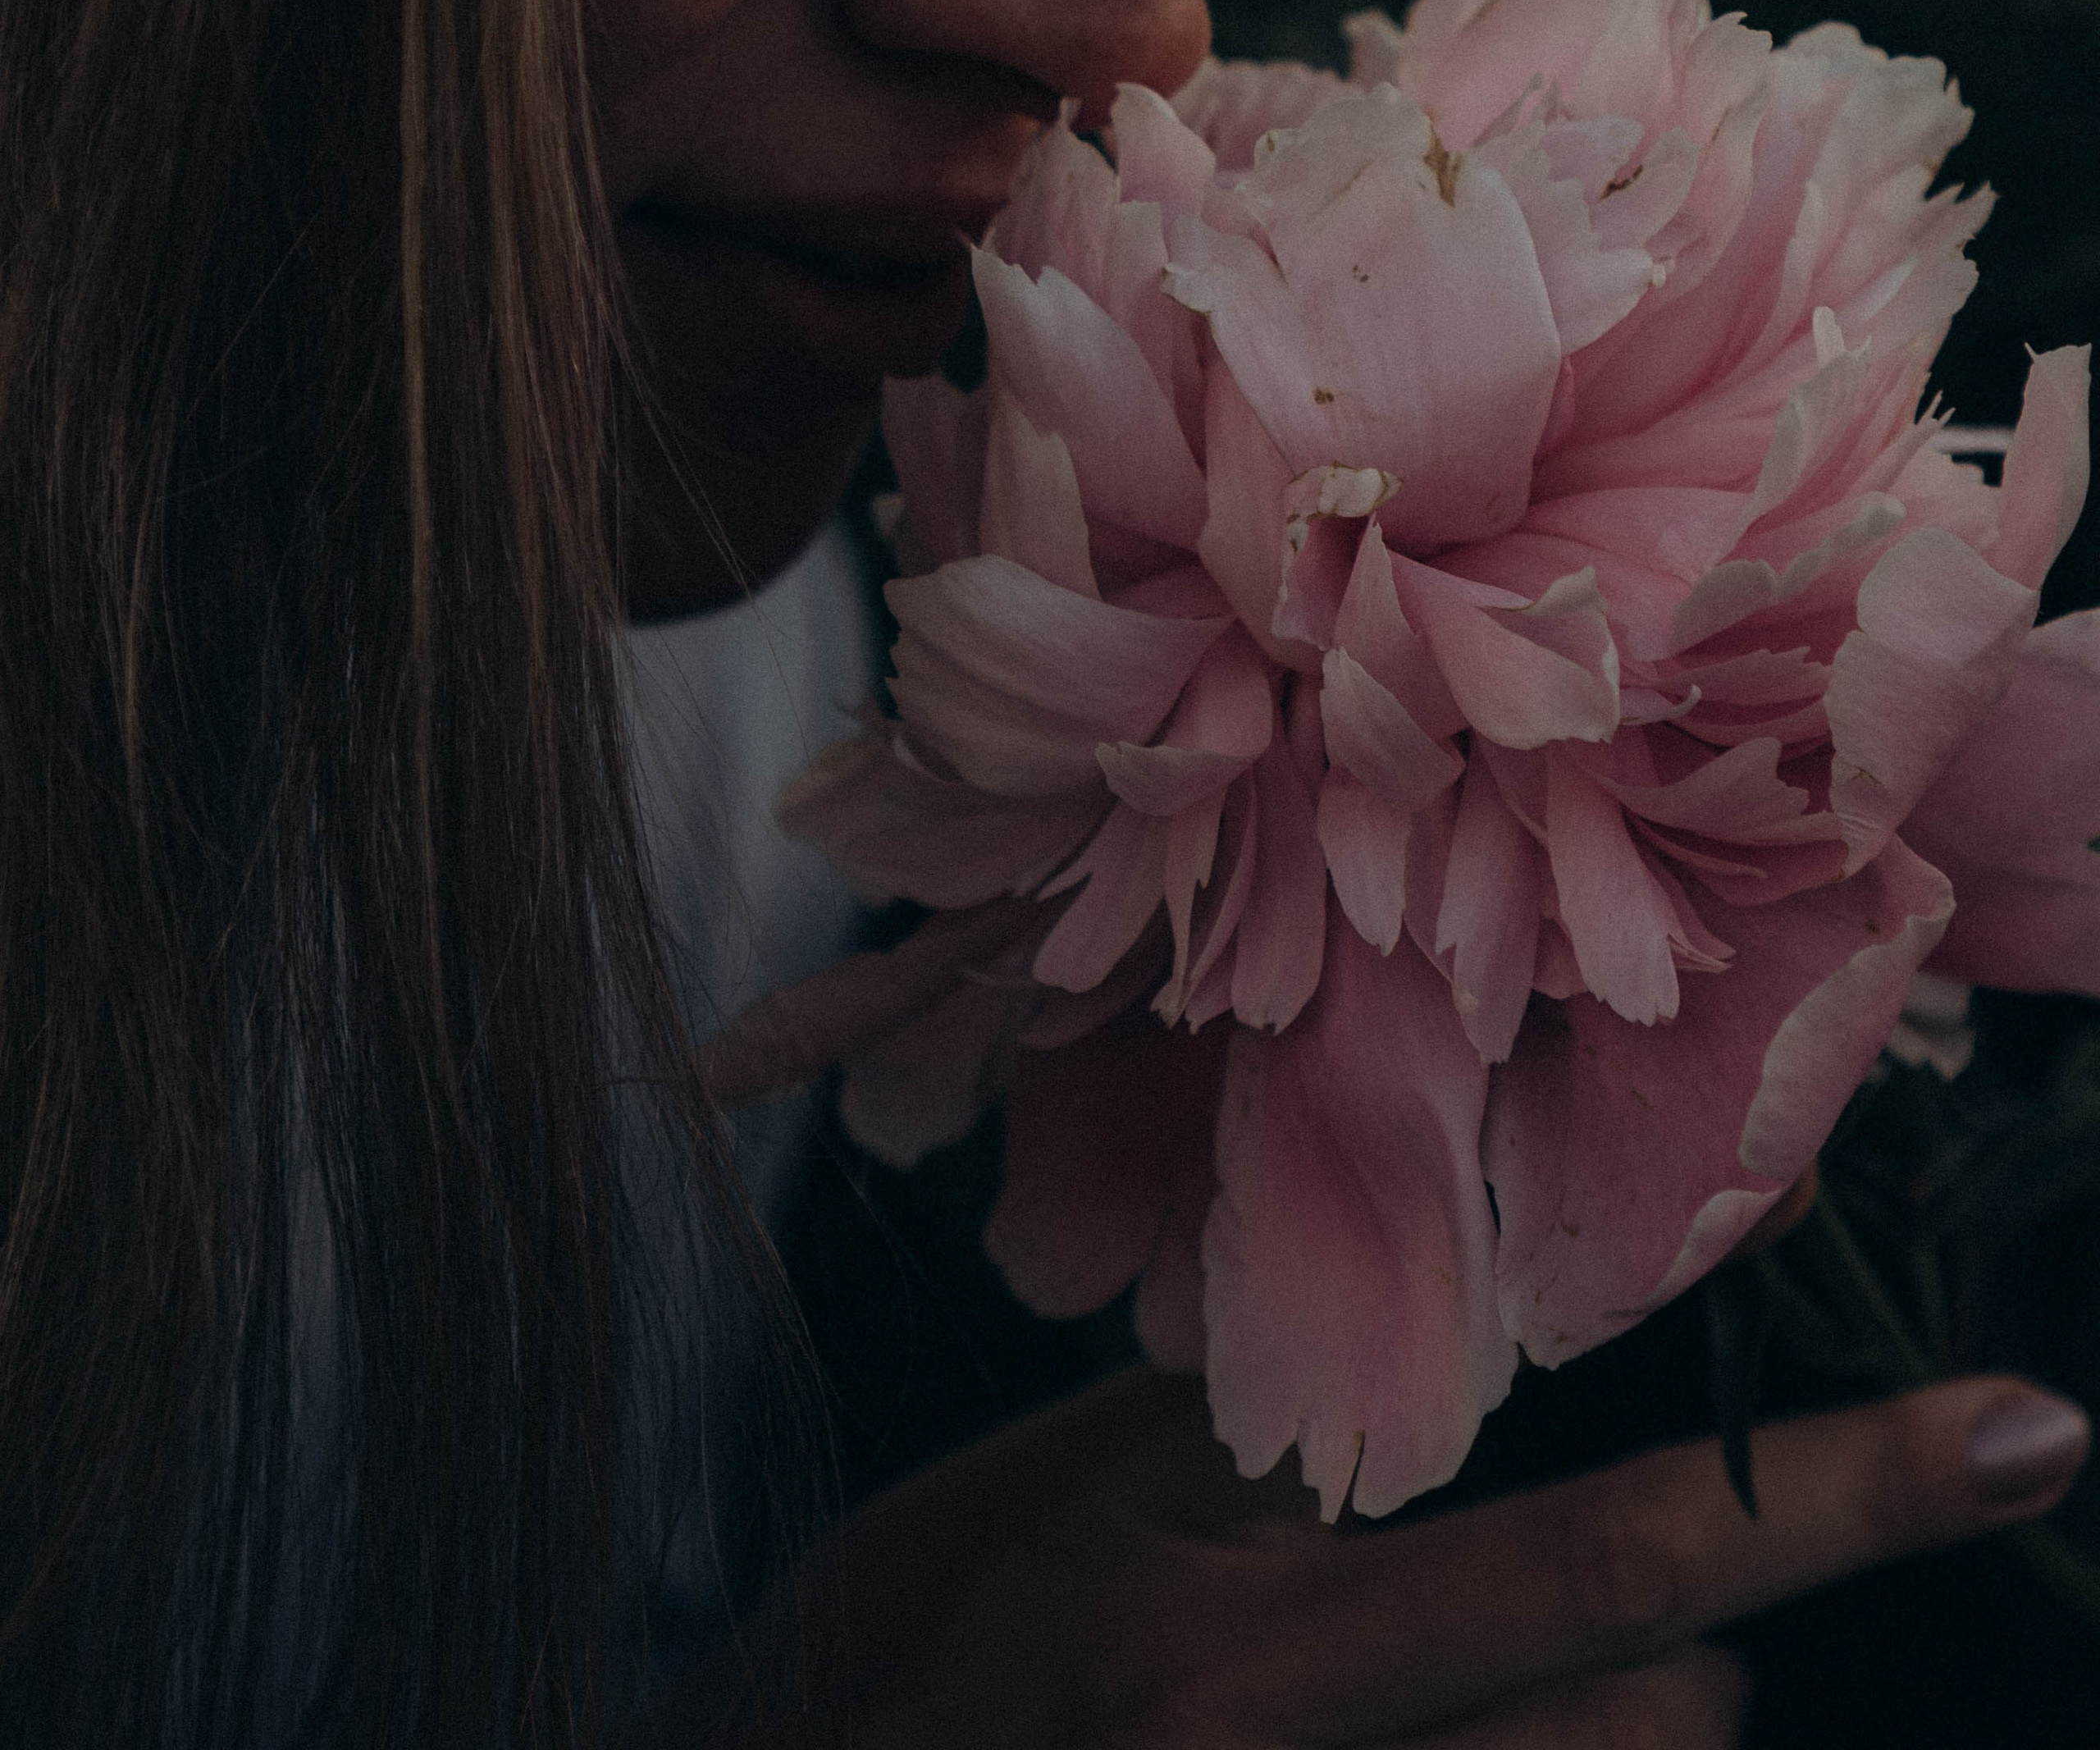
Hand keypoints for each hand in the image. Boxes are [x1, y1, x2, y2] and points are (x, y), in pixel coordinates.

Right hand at [650, 1362, 2089, 1746]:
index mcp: (1227, 1653)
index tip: (2040, 1430)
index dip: (1840, 1495)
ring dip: (1603, 1739)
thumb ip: (1286, 1445)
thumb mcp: (1067, 1504)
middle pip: (1667, 1724)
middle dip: (1654, 1640)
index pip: (1605, 1557)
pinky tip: (1453, 1726)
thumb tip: (1490, 1368)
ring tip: (1452, 1698)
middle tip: (1518, 1602)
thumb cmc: (908, 1658)